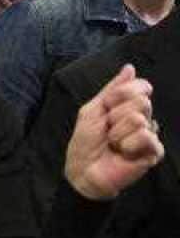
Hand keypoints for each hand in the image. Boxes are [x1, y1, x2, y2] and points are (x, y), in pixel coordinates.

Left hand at [65, 64, 163, 200]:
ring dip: (118, 132)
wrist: (83, 169)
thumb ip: (112, 89)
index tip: (106, 107)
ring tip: (113, 143)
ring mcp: (150, 135)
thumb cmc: (86, 141)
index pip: (141, 86)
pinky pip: (146, 136)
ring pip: (139, 119)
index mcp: (130, 107)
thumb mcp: (94, 109)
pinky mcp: (154, 152)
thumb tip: (130, 68)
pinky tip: (123, 152)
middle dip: (116, 115)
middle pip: (141, 101)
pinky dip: (128, 144)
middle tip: (108, 130)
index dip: (120, 94)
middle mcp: (143, 119)